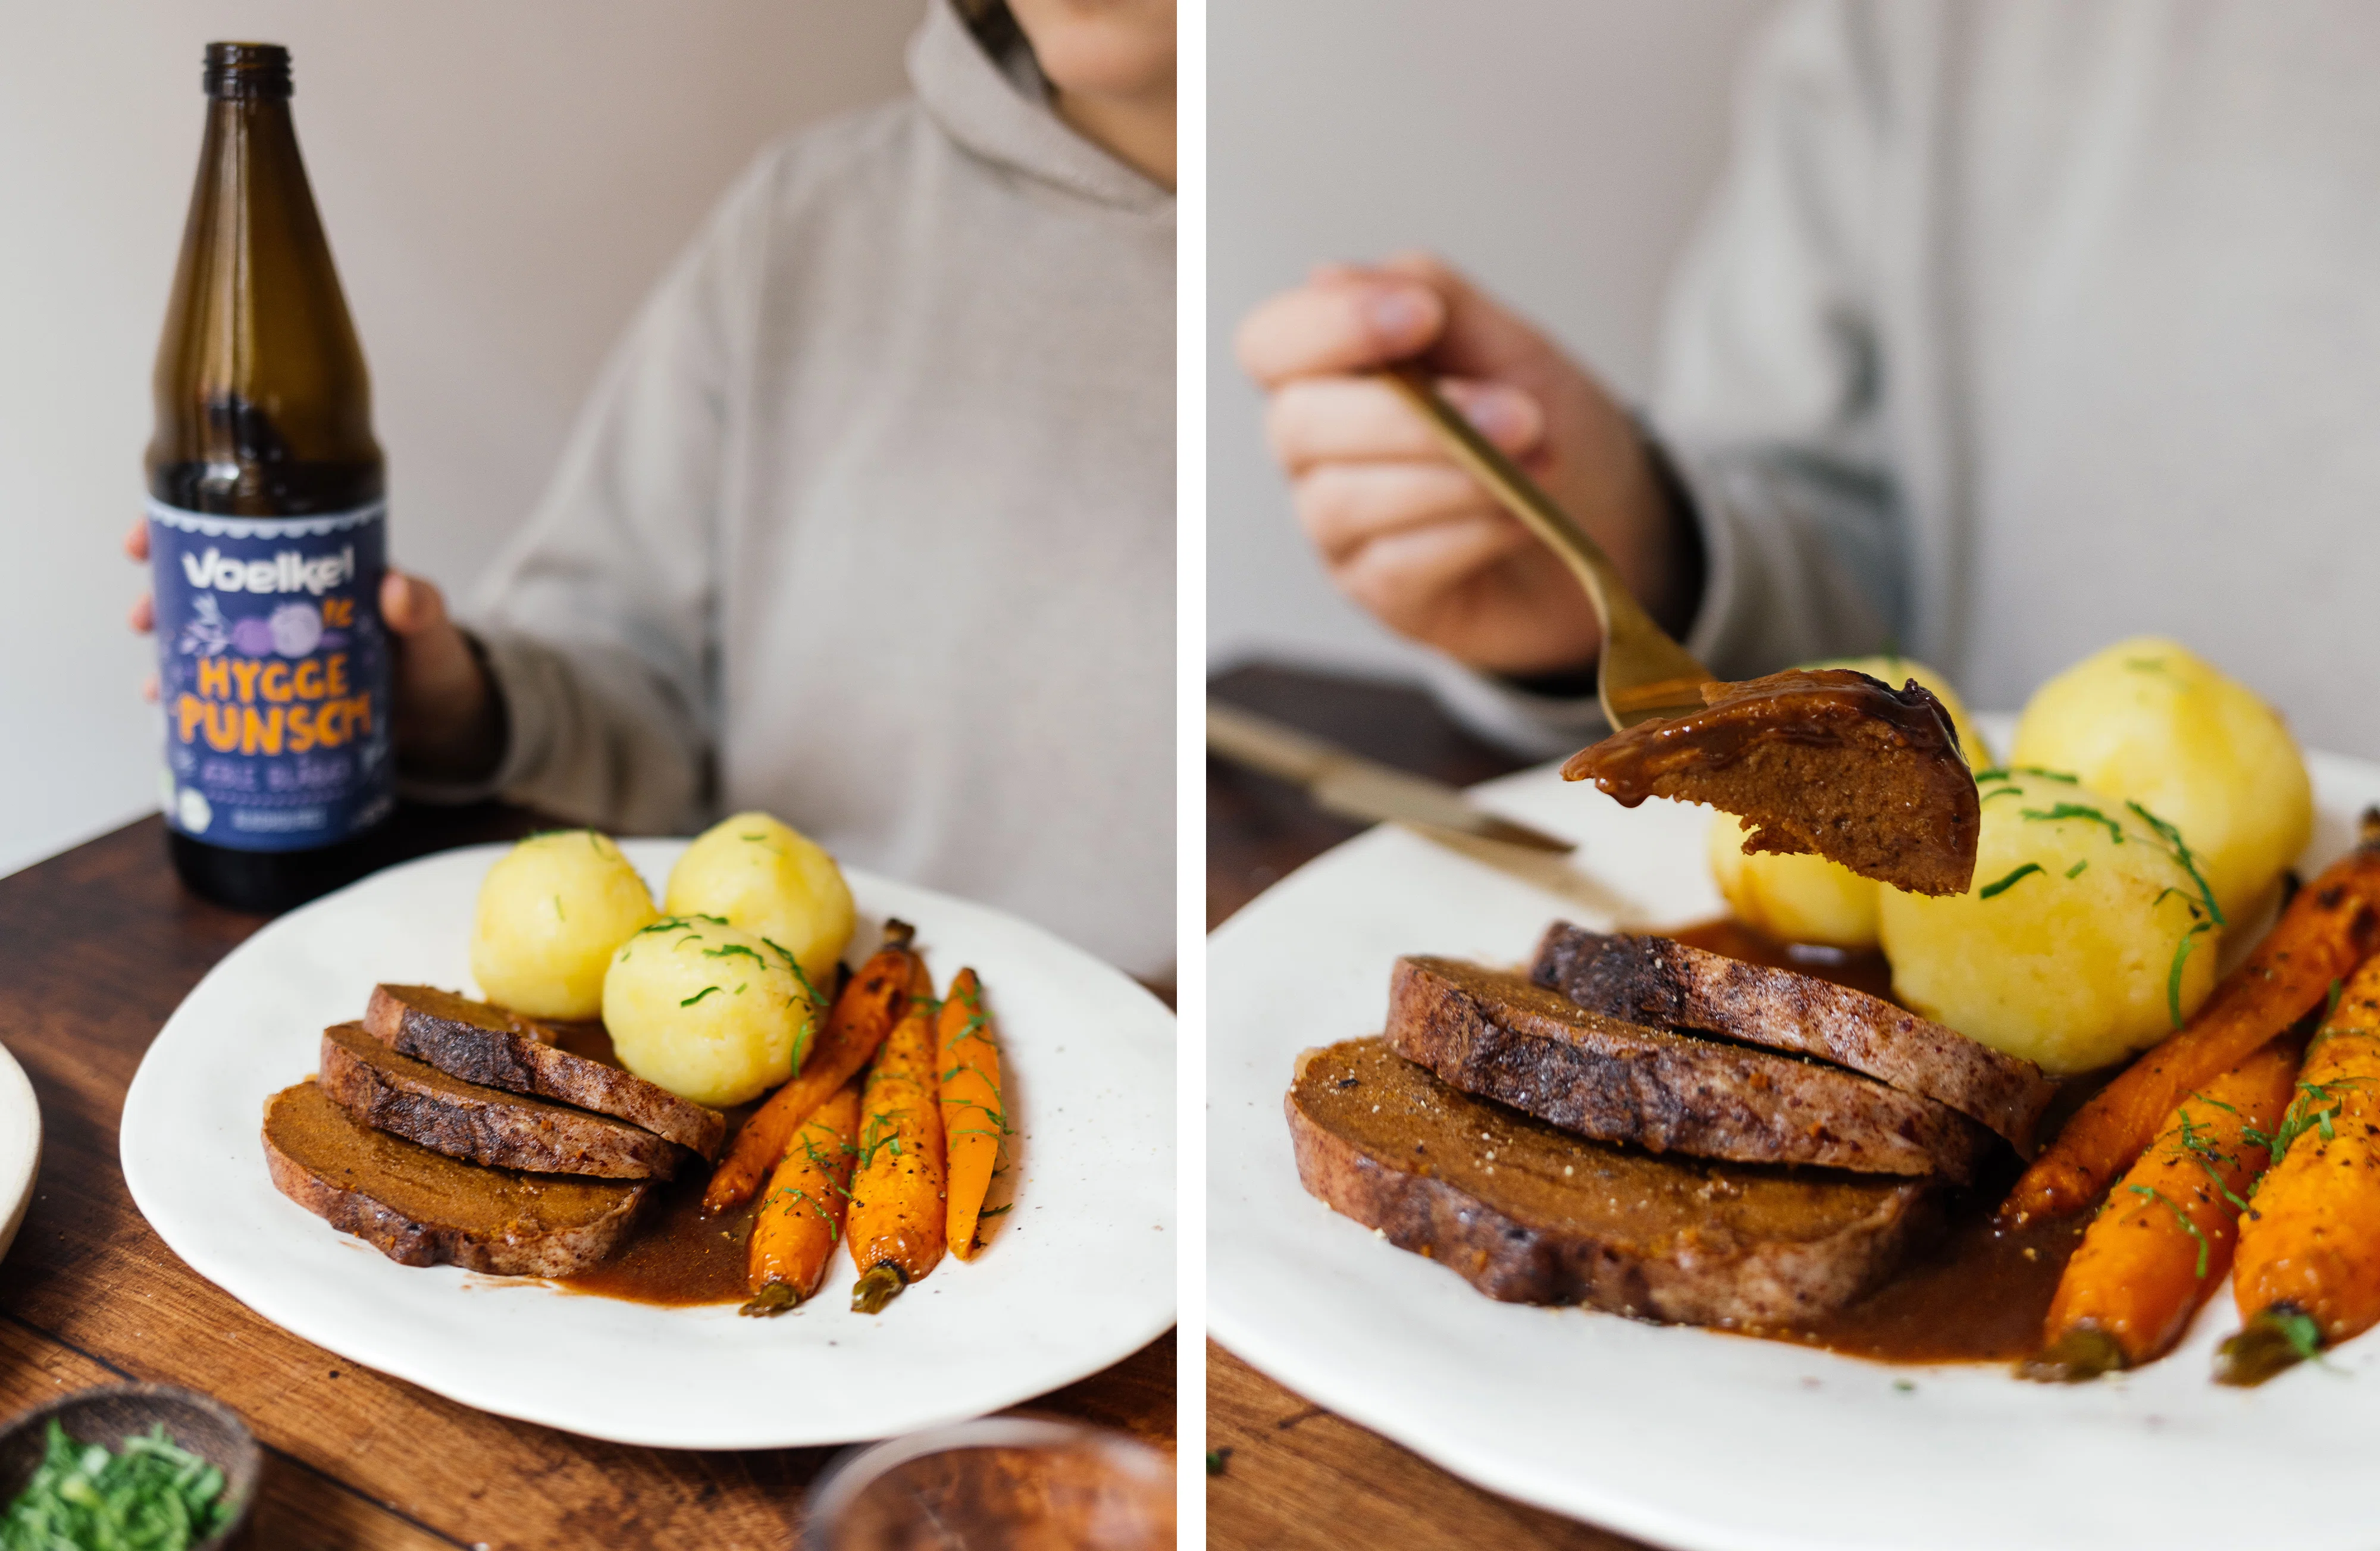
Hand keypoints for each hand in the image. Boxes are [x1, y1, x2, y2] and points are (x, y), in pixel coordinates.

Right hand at [126, 522, 502, 781]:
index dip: (194, 528)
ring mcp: (279, 650)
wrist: (448, 722)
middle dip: (166, 597)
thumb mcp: (432, 632)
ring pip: (210, 640)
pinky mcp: (279, 694)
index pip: (248, 533)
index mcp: (318, 573)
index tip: (152, 533)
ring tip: (154, 682)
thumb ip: (422, 611)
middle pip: (211, 588)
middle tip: (141, 616)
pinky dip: (197, 700)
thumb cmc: (436, 664)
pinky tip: (172, 715)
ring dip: (173, 654)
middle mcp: (288, 606)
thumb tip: (398, 589)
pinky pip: (227, 691)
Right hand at [1236, 253, 1686, 677]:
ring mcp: (1343, 530)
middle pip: (1299, 426)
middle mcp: (1318, 453)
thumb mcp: (1508, 344)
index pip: (1272, 345)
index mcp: (1335, 374)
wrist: (1610, 520)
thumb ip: (1433, 298)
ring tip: (1536, 466)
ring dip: (1451, 479)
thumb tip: (1330, 275)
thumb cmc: (1546, 428)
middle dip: (1409, 418)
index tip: (1420, 315)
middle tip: (1518, 414)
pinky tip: (1522, 518)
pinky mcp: (1383, 593)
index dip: (1327, 326)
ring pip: (1344, 501)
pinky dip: (1469, 533)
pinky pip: (1396, 564)